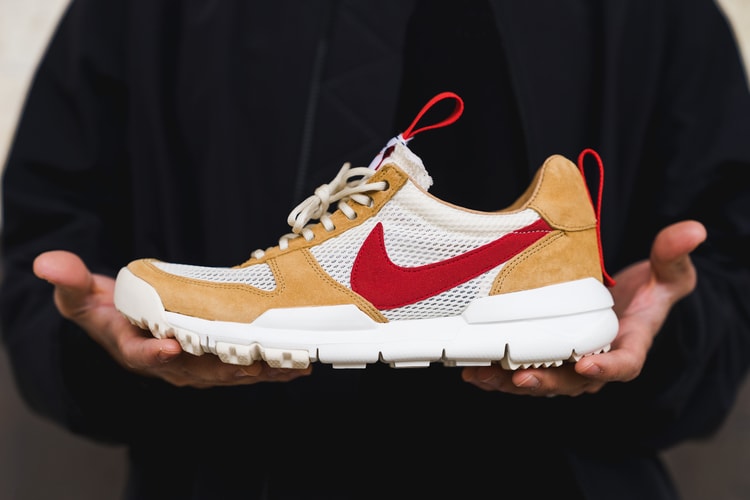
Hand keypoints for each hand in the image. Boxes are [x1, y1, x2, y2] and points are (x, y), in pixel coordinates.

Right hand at [33, 250, 311, 387]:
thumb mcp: (81, 295)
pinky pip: (239, 368)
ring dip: (259, 370)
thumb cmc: (104, 309)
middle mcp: (165, 363)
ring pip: (226, 372)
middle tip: (262, 358)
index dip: (156, 352)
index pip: (143, 354)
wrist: (121, 321)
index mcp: (132, 347)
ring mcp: (190, 366)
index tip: (171, 344)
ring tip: (293, 363)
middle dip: (232, 366)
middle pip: (199, 370)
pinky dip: (267, 369)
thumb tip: (48, 262)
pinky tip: (295, 365)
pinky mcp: (209, 362)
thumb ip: (70, 281)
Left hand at [461, 220, 706, 396]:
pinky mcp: (549, 357)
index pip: (624, 364)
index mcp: (630, 343)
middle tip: (521, 376)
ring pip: (544, 381)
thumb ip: (673, 255)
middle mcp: (599, 360)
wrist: (625, 298)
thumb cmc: (649, 290)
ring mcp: (571, 363)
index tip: (587, 364)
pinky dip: (499, 375)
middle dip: (547, 382)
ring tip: (483, 376)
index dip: (607, 368)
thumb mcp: (668, 272)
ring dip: (512, 383)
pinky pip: (525, 371)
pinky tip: (475, 371)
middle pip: (574, 382)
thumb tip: (692, 229)